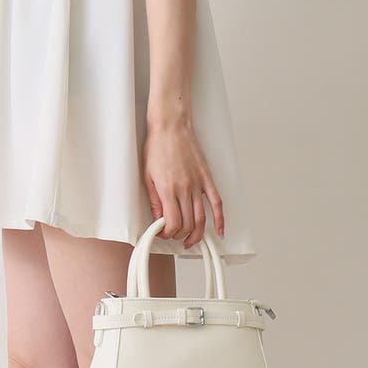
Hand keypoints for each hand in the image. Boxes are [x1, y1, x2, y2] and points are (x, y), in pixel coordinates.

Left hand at [142, 120, 224, 247]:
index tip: (161, 233)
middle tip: (172, 235)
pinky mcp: (206, 178)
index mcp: (168, 190)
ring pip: (201, 218)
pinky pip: (216, 202)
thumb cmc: (157, 148)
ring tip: (190, 241)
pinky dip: (220, 219)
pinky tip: (219, 232)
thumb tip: (158, 220)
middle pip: (187, 224)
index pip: (173, 224)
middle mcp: (185, 189)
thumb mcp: (147, 177)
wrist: (170, 126)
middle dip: (179, 235)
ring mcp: (198, 184)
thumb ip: (154, 201)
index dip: (167, 234)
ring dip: (196, 234)